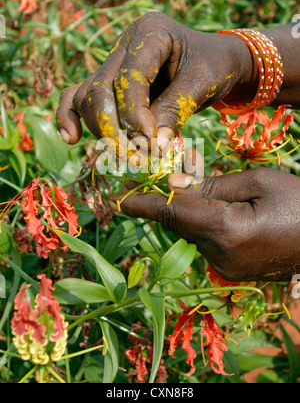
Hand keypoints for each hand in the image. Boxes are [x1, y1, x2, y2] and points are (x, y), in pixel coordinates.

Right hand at [55, 12, 255, 147]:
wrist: (215, 62)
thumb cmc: (214, 66)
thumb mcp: (203, 83)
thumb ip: (176, 110)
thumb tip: (153, 147)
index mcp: (150, 32)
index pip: (129, 75)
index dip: (134, 112)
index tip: (150, 142)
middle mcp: (124, 44)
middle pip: (100, 88)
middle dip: (112, 127)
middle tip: (134, 155)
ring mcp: (112, 63)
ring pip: (88, 97)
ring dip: (101, 130)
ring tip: (126, 155)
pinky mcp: (108, 83)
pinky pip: (79, 98)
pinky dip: (72, 117)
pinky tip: (71, 138)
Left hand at [109, 167, 299, 281]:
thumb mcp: (258, 182)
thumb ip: (212, 186)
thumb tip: (173, 186)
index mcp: (227, 231)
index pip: (172, 213)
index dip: (142, 203)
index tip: (117, 196)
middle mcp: (220, 256)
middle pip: (178, 222)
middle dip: (162, 200)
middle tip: (148, 178)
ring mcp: (225, 268)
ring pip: (190, 232)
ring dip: (183, 211)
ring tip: (188, 188)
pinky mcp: (231, 271)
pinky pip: (205, 242)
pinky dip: (200, 223)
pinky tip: (210, 208)